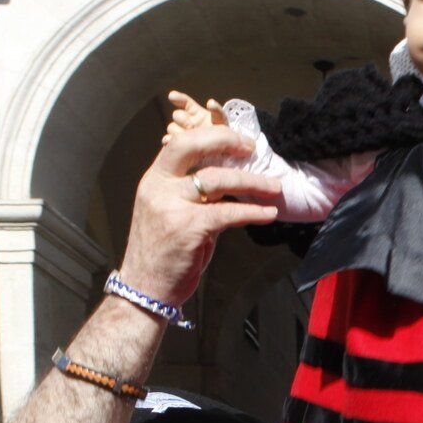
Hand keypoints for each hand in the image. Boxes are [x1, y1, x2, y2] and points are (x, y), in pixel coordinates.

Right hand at [115, 126, 280, 307]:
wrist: (147, 286)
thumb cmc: (164, 251)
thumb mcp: (172, 212)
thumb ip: (194, 195)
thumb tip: (228, 181)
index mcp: (155, 179)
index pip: (181, 143)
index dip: (211, 136)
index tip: (237, 141)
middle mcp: (159, 187)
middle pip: (192, 147)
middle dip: (226, 141)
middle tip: (252, 149)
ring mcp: (171, 206)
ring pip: (217, 180)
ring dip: (252, 182)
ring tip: (275, 187)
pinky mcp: (188, 228)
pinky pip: (228, 213)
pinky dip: (252, 211)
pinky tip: (268, 213)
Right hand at [163, 91, 228, 145]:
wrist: (222, 151)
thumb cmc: (222, 133)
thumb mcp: (221, 120)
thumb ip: (216, 111)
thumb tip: (210, 103)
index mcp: (194, 112)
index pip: (184, 102)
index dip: (178, 98)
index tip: (172, 96)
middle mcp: (186, 121)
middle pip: (177, 115)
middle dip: (183, 119)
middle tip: (191, 126)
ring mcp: (182, 133)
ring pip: (172, 128)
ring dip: (179, 131)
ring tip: (189, 137)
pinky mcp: (178, 144)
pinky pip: (168, 140)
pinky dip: (168, 140)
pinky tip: (170, 140)